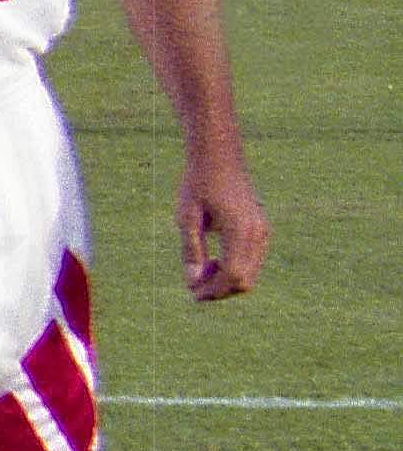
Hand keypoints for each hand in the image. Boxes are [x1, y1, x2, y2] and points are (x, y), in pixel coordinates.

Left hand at [179, 152, 267, 301]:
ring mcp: (263, 231)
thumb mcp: (187, 216)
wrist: (219, 157)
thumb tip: (193, 280)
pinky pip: (252, 261)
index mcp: (240, 230)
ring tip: (201, 269)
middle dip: (220, 289)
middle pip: (245, 280)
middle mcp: (258, 233)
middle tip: (194, 284)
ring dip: (226, 279)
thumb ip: (191, 249)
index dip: (213, 291)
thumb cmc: (198, 183)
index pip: (233, 275)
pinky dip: (235, 268)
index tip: (192, 294)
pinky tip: (214, 259)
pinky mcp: (262, 229)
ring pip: (251, 273)